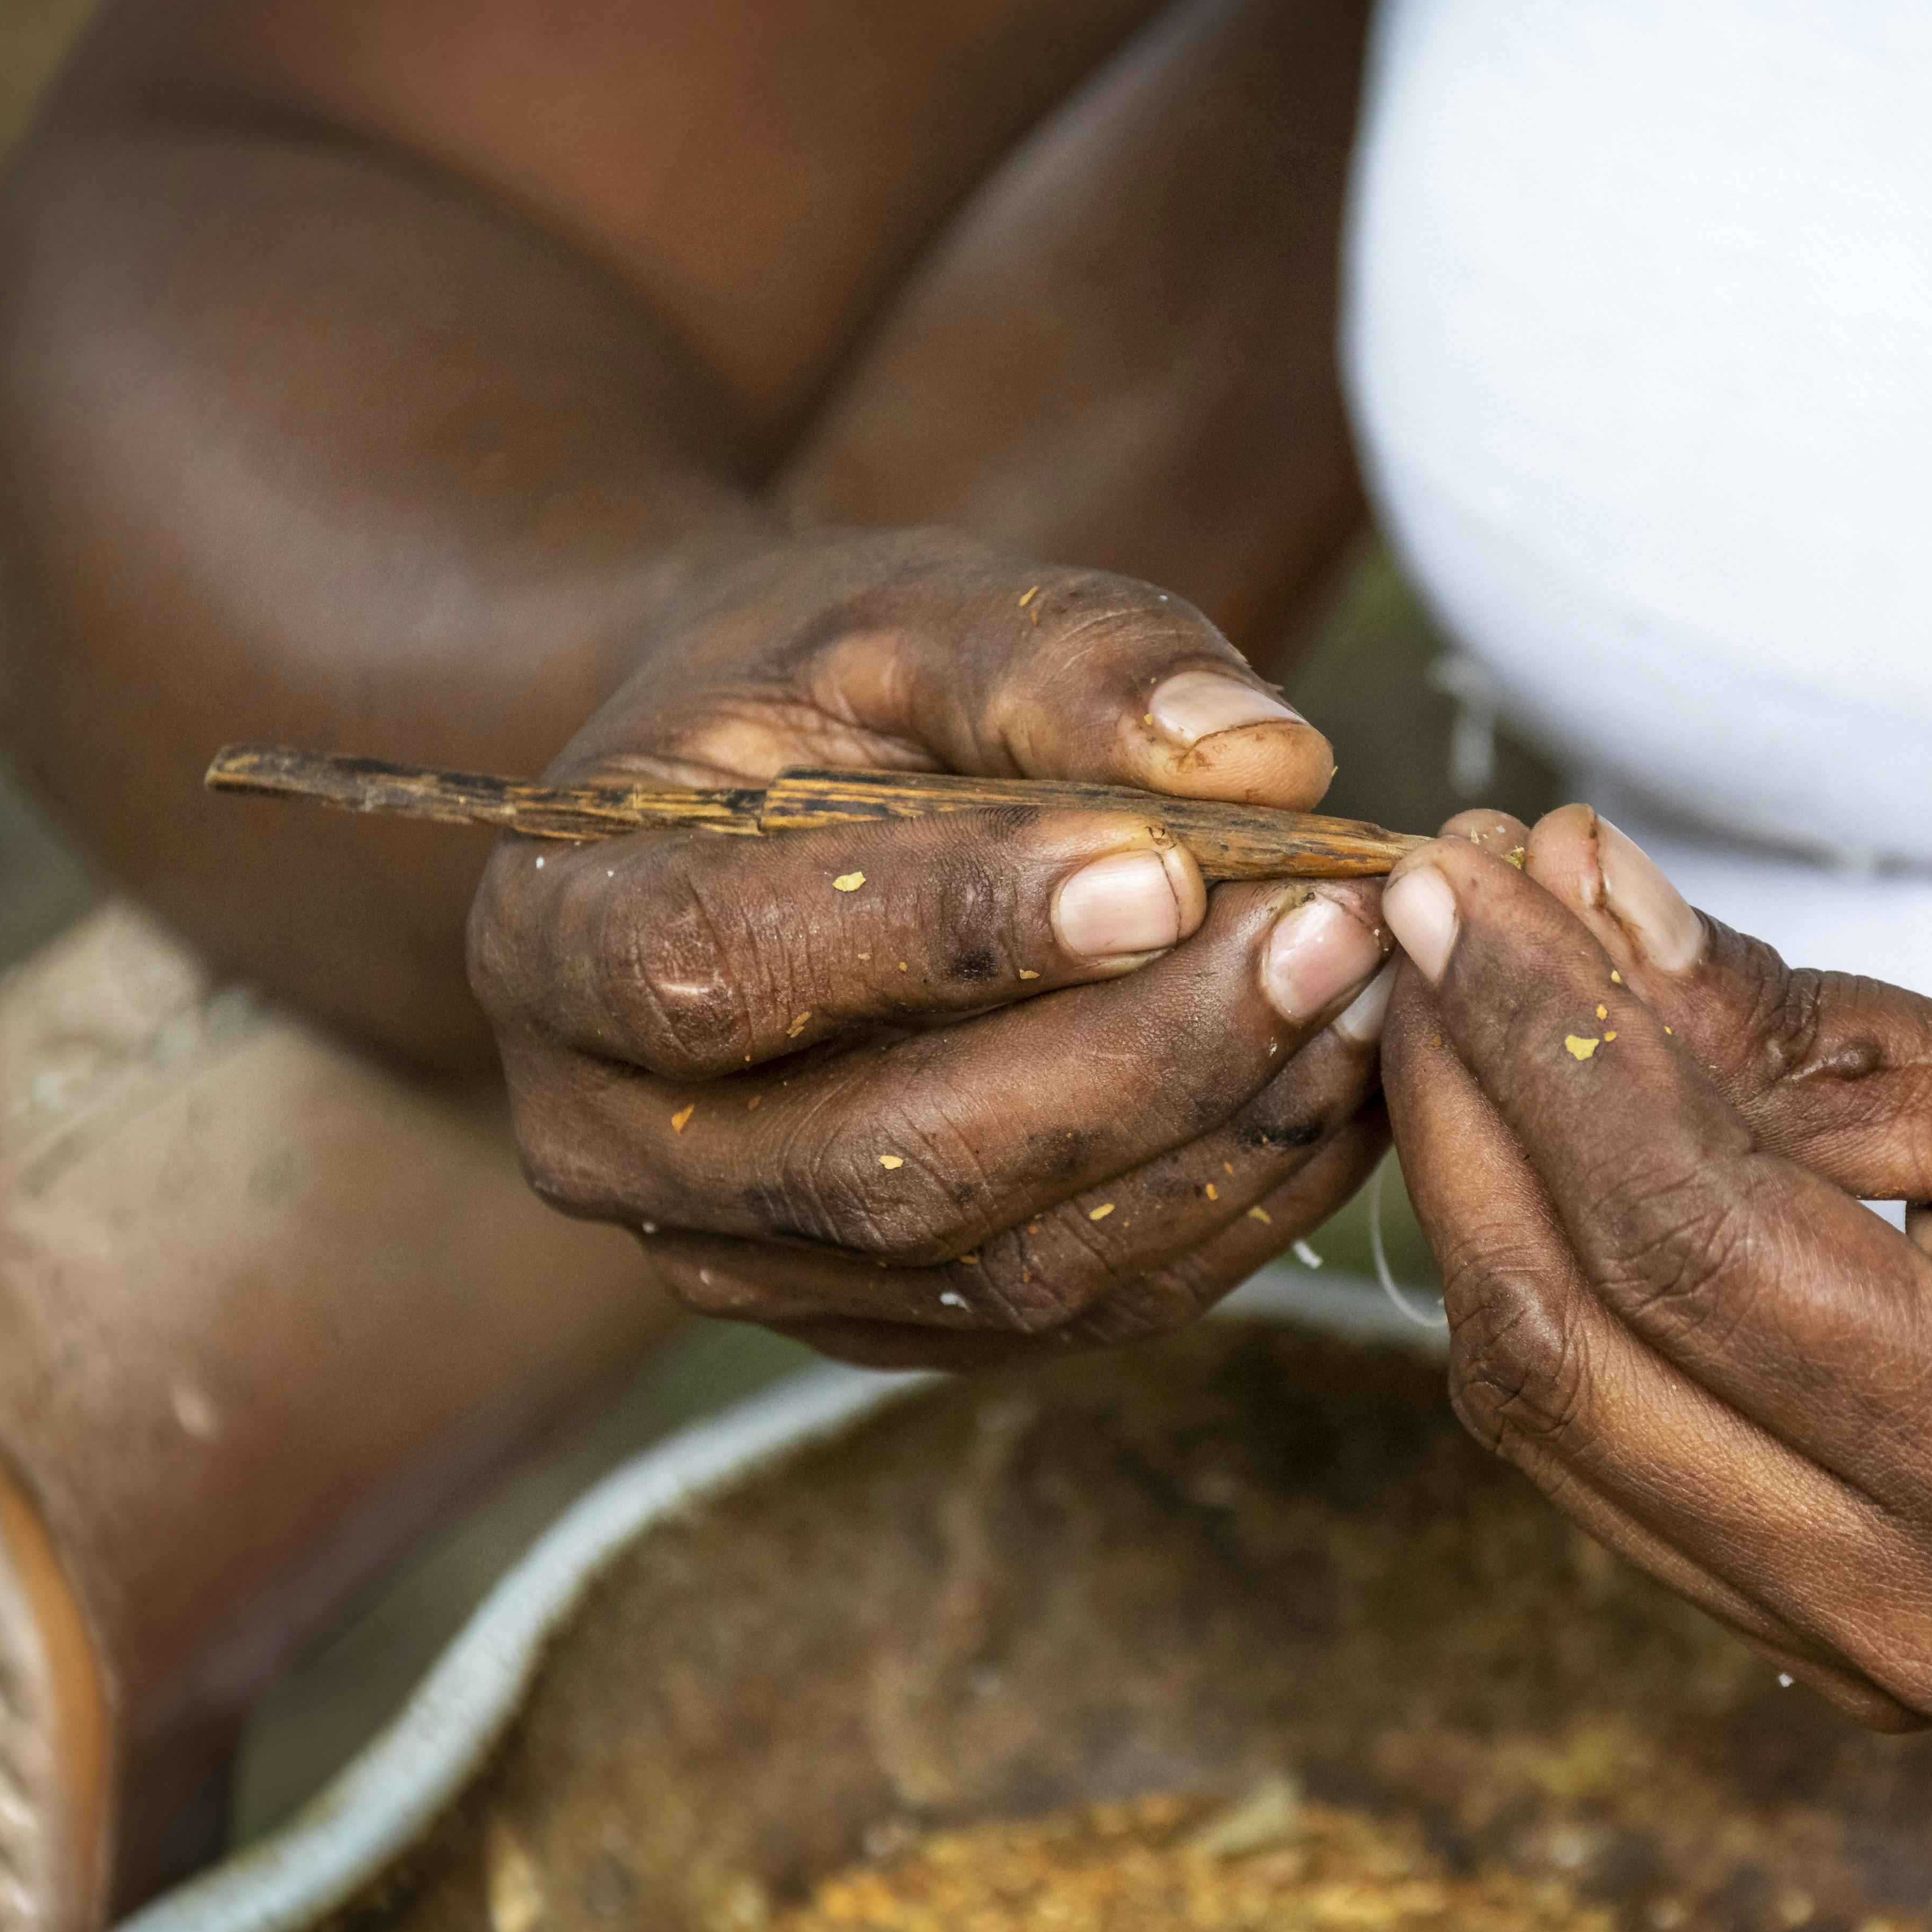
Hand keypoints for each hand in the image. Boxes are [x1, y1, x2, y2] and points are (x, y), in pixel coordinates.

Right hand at [470, 530, 1393, 1364]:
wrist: (775, 799)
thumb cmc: (828, 688)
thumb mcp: (909, 607)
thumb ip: (1067, 662)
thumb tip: (1266, 767)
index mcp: (558, 941)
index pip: (731, 969)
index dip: (951, 933)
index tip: (1161, 870)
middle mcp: (621, 1145)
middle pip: (889, 1161)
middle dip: (1138, 1056)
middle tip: (1336, 931)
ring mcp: (756, 1265)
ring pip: (1005, 1268)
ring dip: (1218, 1140)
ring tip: (1373, 994)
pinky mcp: (894, 1324)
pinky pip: (1084, 1308)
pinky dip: (1238, 1203)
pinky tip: (1350, 1082)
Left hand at [1375, 809, 1931, 1726]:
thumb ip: (1817, 1036)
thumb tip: (1585, 910)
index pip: (1677, 1240)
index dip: (1539, 1040)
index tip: (1460, 875)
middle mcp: (1927, 1608)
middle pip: (1564, 1354)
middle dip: (1465, 1109)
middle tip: (1431, 913)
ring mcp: (1879, 1658)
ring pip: (1555, 1426)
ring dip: (1478, 1199)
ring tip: (1465, 997)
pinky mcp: (1851, 1645)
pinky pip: (1621, 1469)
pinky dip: (1555, 1298)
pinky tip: (1537, 1143)